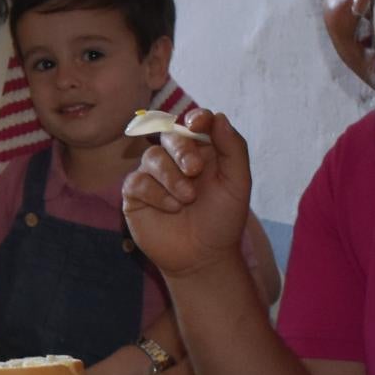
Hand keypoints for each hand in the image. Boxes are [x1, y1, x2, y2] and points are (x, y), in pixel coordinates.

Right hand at [123, 111, 256, 280]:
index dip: (195, 117)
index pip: (194, 122)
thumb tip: (218, 116)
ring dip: (171, 177)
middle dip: (182, 149)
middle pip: (170, 135)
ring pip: (151, 156)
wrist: (203, 257)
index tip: (197, 123)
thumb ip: (233, 148)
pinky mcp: (136, 194)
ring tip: (187, 199)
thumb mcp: (238, 184)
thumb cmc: (222, 220)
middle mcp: (175, 159)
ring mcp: (154, 175)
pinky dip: (155, 193)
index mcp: (202, 151)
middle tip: (194, 170)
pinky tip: (172, 208)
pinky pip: (137, 180)